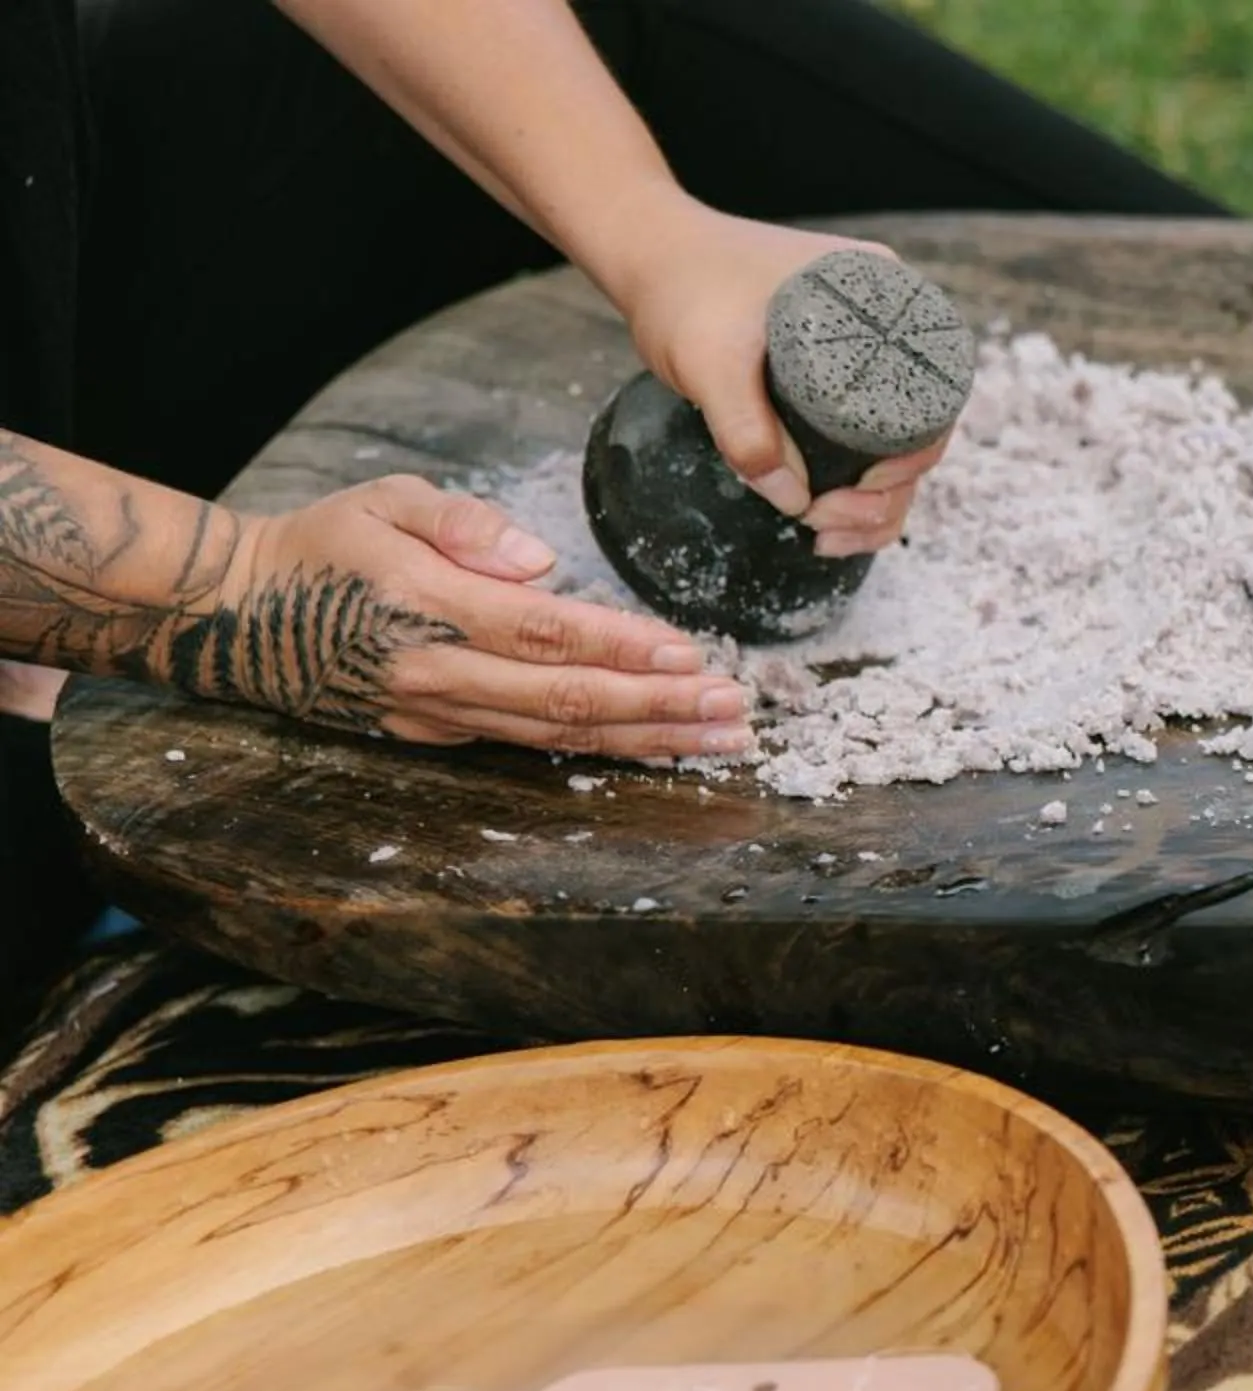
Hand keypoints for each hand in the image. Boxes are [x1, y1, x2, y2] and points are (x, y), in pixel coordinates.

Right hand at [212, 478, 751, 758]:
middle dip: (660, 709)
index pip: (546, 635)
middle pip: (568, 701)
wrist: (241, 614)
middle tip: (735, 711)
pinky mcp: (438, 735)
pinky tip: (658, 750)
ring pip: (560, 737)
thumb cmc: (326, 544)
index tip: (690, 654)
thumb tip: (537, 559)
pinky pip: (534, 748)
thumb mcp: (382, 500)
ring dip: (648, 741)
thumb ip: (460, 522)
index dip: (622, 649)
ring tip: (720, 740)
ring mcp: (440, 714)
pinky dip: (602, 752)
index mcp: (432, 607)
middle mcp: (441, 673)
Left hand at [601, 199, 946, 555]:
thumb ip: (746, 431)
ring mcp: (861, 355)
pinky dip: (850, 483)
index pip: (932, 399)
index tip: (861, 490)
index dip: (911, 459)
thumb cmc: (683, 287)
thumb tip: (795, 502)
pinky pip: (859, 437)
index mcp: (884, 302)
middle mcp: (886, 328)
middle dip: (885, 495)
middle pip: (916, 432)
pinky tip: (822, 515)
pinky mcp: (831, 377)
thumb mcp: (709, 361)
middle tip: (827, 524)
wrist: (648, 254)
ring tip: (825, 536)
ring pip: (889, 445)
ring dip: (872, 502)